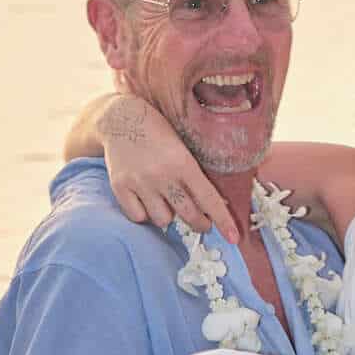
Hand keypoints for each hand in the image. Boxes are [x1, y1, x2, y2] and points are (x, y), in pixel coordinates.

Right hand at [99, 96, 240, 244]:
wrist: (120, 116)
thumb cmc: (158, 131)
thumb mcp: (182, 146)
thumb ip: (195, 173)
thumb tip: (216, 205)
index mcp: (182, 162)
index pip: (208, 198)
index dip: (223, 220)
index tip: (234, 238)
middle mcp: (161, 175)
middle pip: (188, 215)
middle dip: (200, 223)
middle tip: (202, 222)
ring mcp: (139, 182)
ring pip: (163, 220)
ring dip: (168, 215)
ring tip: (166, 200)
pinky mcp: (120, 187)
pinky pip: (138, 217)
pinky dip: (144, 213)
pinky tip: (146, 200)